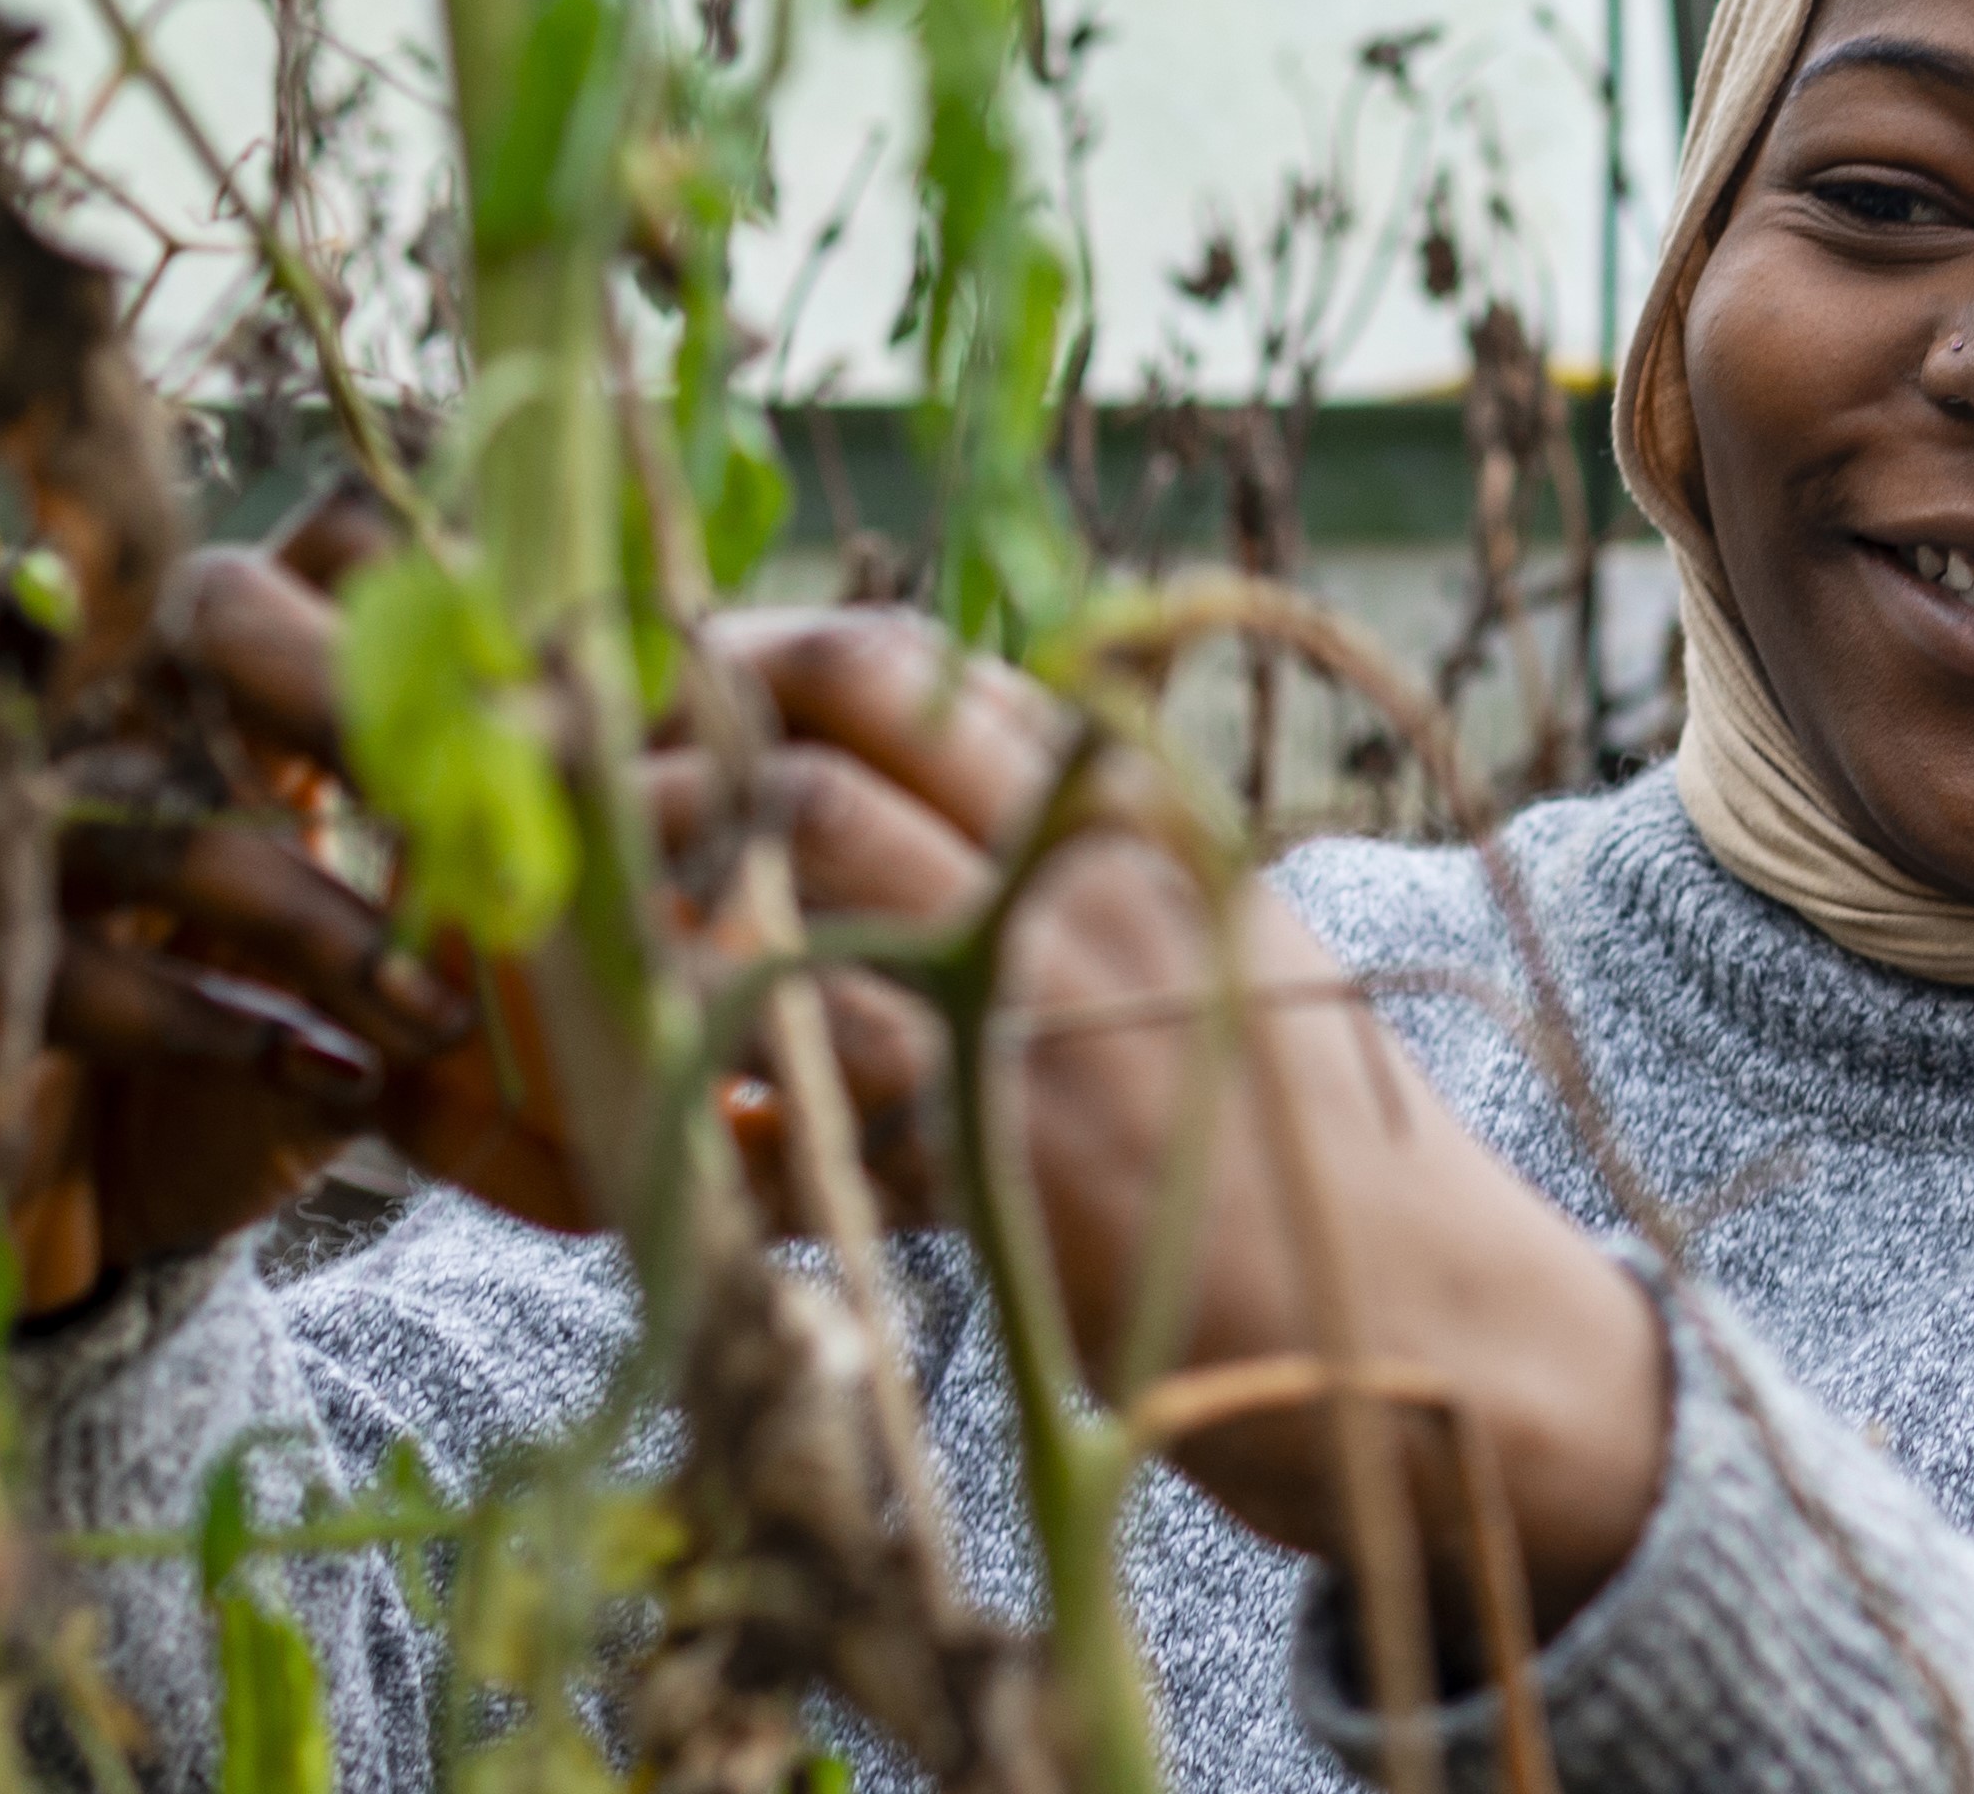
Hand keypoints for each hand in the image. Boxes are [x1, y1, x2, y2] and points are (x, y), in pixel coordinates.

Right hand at [13, 522, 569, 1317]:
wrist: (144, 1168)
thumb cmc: (323, 1014)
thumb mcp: (452, 920)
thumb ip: (551, 846)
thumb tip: (726, 826)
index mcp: (270, 654)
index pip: (351, 542)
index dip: (470, 594)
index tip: (595, 697)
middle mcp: (147, 698)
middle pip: (226, 615)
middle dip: (376, 713)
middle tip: (509, 816)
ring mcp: (57, 816)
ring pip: (185, 826)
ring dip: (333, 929)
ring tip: (441, 1016)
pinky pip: (91, 968)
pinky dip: (225, 1028)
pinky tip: (331, 1082)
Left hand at [662, 612, 1673, 1632]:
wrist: (1415, 1317)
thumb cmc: (1290, 1139)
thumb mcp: (1214, 944)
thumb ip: (1073, 859)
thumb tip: (868, 789)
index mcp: (1139, 812)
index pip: (908, 665)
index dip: (743, 655)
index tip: (647, 681)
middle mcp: (1089, 880)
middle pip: (816, 758)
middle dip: (652, 773)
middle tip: (558, 816)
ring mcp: (1043, 1011)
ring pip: (788, 891)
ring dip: (652, 913)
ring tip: (585, 952)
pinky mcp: (997, 1153)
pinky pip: (795, 1091)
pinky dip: (712, 1102)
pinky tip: (687, 1127)